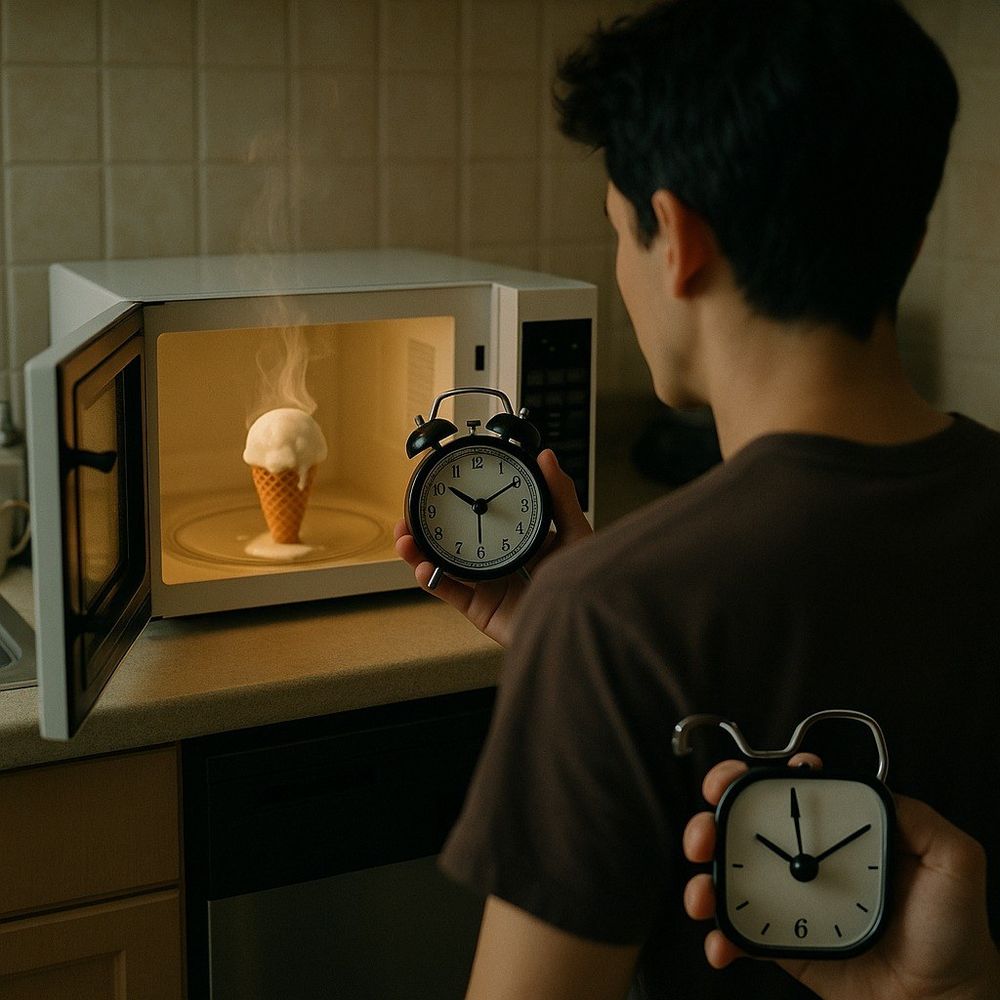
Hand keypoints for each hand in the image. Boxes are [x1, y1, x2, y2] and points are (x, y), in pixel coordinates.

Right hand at [394, 449, 592, 645]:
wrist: (579, 627)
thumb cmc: (584, 586)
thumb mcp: (575, 534)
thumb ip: (560, 496)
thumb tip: (546, 457)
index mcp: (521, 542)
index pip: (487, 515)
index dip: (461, 500)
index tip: (440, 484)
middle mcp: (501, 562)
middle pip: (456, 539)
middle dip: (429, 527)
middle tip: (411, 511)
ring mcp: (489, 586)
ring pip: (445, 565)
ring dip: (419, 551)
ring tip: (404, 538)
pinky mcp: (481, 610)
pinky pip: (451, 592)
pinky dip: (432, 580)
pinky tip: (422, 566)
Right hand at [683, 758, 999, 999]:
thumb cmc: (953, 935)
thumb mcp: (954, 862)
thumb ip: (920, 819)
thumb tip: (874, 788)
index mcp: (837, 831)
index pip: (786, 790)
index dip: (751, 776)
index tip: (735, 778)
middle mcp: (806, 859)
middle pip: (742, 826)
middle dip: (708, 821)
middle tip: (703, 835)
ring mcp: (789, 899)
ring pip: (728, 874)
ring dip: (701, 877)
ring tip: (702, 894)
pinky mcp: (780, 941)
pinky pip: (737, 932)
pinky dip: (719, 936)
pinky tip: (721, 943)